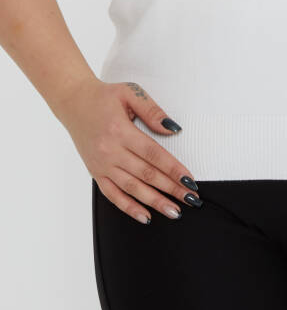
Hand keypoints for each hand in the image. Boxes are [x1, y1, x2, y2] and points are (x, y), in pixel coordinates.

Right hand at [58, 77, 201, 223]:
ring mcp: (101, 164)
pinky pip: (112, 195)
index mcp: (121, 131)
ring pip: (132, 188)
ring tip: (175, 212)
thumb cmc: (104, 97)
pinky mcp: (95, 172)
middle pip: (146, 175)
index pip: (154, 155)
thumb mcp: (130, 93)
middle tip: (191, 199)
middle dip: (171, 189)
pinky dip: (129, 208)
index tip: (190, 181)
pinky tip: (146, 216)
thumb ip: (152, 111)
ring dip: (155, 202)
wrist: (73, 102)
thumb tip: (173, 129)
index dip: (174, 169)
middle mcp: (110, 151)